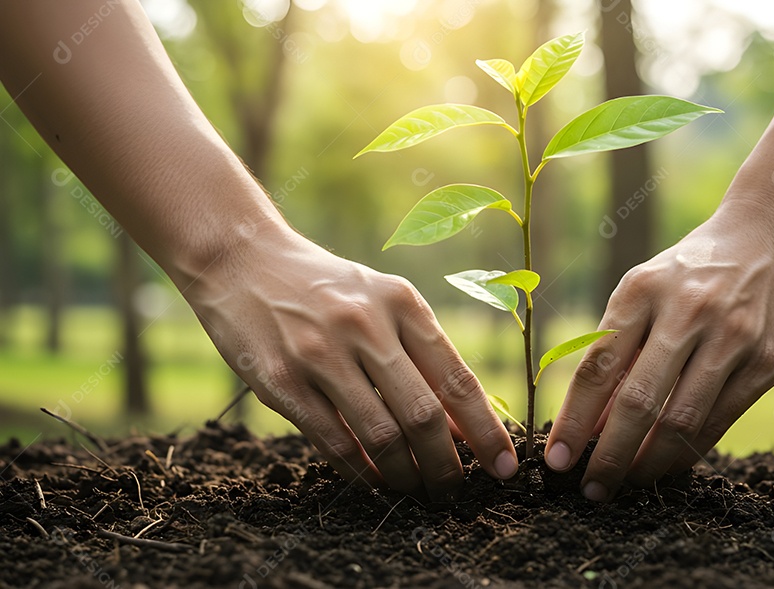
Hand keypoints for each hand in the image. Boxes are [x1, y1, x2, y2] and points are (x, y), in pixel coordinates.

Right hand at [182, 223, 517, 499]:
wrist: (242, 259)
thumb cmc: (326, 288)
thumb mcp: (382, 303)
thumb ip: (422, 358)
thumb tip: (463, 429)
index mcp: (401, 302)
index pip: (457, 379)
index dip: (486, 431)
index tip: (506, 466)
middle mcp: (365, 324)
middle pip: (423, 415)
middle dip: (447, 465)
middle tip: (454, 491)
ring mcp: (320, 353)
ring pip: (381, 436)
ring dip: (406, 476)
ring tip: (416, 490)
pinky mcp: (281, 382)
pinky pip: (333, 443)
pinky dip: (361, 472)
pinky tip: (374, 482)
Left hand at [544, 197, 773, 500]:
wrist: (772, 235)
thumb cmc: (690, 272)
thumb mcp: (644, 290)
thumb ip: (616, 350)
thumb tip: (588, 426)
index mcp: (643, 290)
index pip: (598, 367)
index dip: (574, 420)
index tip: (556, 460)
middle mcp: (688, 311)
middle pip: (638, 402)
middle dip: (609, 456)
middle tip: (592, 490)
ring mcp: (732, 337)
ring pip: (681, 421)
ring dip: (649, 463)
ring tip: (628, 483)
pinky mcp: (767, 361)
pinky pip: (719, 421)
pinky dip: (689, 451)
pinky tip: (667, 465)